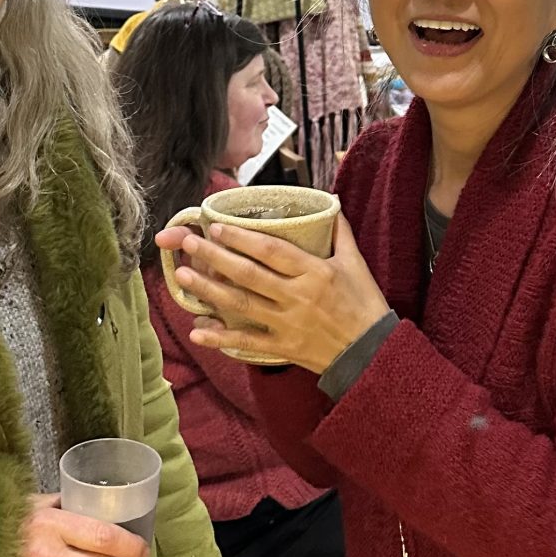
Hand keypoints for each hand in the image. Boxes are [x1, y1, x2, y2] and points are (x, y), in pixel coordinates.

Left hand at [157, 213, 388, 374]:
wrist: (373, 355)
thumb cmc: (365, 305)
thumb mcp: (356, 264)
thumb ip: (340, 232)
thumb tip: (331, 202)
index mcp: (314, 272)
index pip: (272, 251)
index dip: (243, 238)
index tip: (217, 226)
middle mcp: (297, 297)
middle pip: (249, 275)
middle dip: (215, 257)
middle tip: (188, 243)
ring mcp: (287, 324)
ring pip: (242, 305)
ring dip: (209, 290)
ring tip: (181, 277)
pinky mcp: (282, 348)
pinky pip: (247, 342)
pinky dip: (221, 338)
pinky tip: (197, 331)